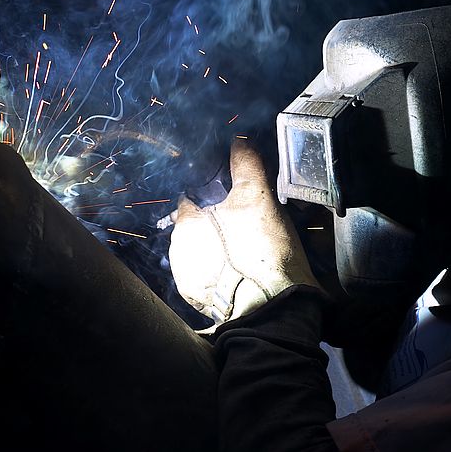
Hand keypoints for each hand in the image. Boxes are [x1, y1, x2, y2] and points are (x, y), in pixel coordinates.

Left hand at [169, 140, 321, 331]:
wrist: (272, 311)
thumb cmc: (262, 254)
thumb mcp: (258, 200)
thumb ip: (246, 166)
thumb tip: (240, 139)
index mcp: (186, 223)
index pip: (192, 196)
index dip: (214, 193)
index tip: (235, 197)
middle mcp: (178, 252)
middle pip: (198, 225)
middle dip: (217, 223)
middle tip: (247, 227)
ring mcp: (188, 279)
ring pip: (202, 251)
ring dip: (218, 249)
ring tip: (248, 252)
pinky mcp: (200, 300)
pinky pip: (209, 277)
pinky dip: (221, 272)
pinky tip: (243, 271)